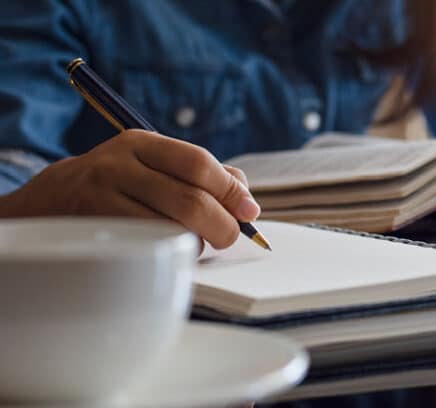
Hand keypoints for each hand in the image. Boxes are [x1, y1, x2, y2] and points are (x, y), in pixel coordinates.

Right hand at [0, 129, 258, 248]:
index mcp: (141, 143)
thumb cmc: (122, 184)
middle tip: (231, 236)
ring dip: (197, 242)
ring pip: (171, 229)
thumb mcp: (154, 164)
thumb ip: (203, 175)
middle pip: (190, 201)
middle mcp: (119, 166)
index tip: (250, 211)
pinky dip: (172, 252)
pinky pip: (149, 248)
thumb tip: (246, 199)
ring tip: (197, 240)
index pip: (198, 163)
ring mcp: (101, 199)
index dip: (231, 190)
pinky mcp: (93, 231)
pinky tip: (171, 248)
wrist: (52, 200)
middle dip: (223, 225)